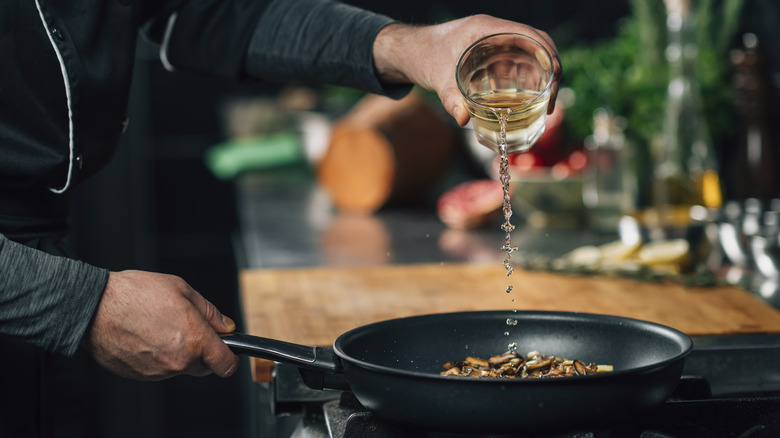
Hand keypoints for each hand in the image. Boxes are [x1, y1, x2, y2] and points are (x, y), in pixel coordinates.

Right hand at [84, 270, 238, 380]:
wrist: (94, 306)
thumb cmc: (135, 294)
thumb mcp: (182, 289)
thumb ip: (209, 312)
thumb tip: (226, 326)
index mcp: (194, 340)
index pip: (226, 365)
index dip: (230, 358)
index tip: (228, 351)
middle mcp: (178, 361)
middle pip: (204, 367)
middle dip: (202, 352)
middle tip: (187, 328)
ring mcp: (158, 372)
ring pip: (180, 367)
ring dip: (177, 353)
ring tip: (159, 327)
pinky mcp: (140, 375)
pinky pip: (159, 369)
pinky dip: (157, 357)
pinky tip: (146, 336)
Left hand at [373, 15, 561, 126]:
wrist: (408, 51)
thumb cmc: (423, 57)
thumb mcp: (438, 79)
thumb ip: (451, 99)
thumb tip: (463, 119)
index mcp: (488, 29)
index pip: (531, 35)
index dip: (549, 55)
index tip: (555, 80)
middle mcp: (495, 33)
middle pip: (537, 45)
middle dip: (551, 70)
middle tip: (552, 100)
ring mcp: (494, 43)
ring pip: (529, 55)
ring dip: (541, 76)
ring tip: (546, 104)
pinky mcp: (490, 55)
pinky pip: (516, 64)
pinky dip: (526, 80)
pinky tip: (527, 102)